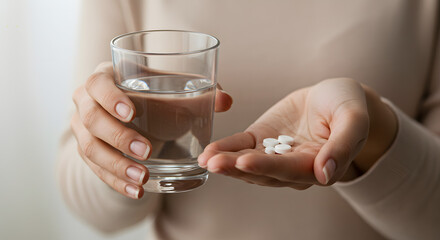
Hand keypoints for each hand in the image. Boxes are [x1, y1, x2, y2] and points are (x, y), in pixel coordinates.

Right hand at [71, 62, 232, 198]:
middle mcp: (87, 101)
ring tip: (143, 178)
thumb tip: (226, 101)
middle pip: (91, 118)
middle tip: (147, 151)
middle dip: (118, 137)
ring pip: (90, 148)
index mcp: (105, 77)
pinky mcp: (88, 151)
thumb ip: (199, 94)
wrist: (134, 115)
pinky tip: (136, 191)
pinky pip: (96, 169)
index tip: (132, 113)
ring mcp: (83, 128)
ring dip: (117, 165)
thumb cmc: (154, 97)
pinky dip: (116, 182)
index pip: (98, 84)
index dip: (111, 98)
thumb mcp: (172, 91)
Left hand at [198, 78, 396, 188]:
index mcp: (318, 167)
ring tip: (207, 158)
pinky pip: (242, 146)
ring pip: (248, 163)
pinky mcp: (261, 140)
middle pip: (263, 172)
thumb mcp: (353, 120)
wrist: (333, 96)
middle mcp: (293, 168)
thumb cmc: (348, 106)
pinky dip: (226, 148)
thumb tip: (325, 175)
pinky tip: (209, 150)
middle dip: (237, 168)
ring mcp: (275, 155)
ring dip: (227, 161)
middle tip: (214, 163)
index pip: (289, 170)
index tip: (245, 162)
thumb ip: (341, 147)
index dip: (267, 167)